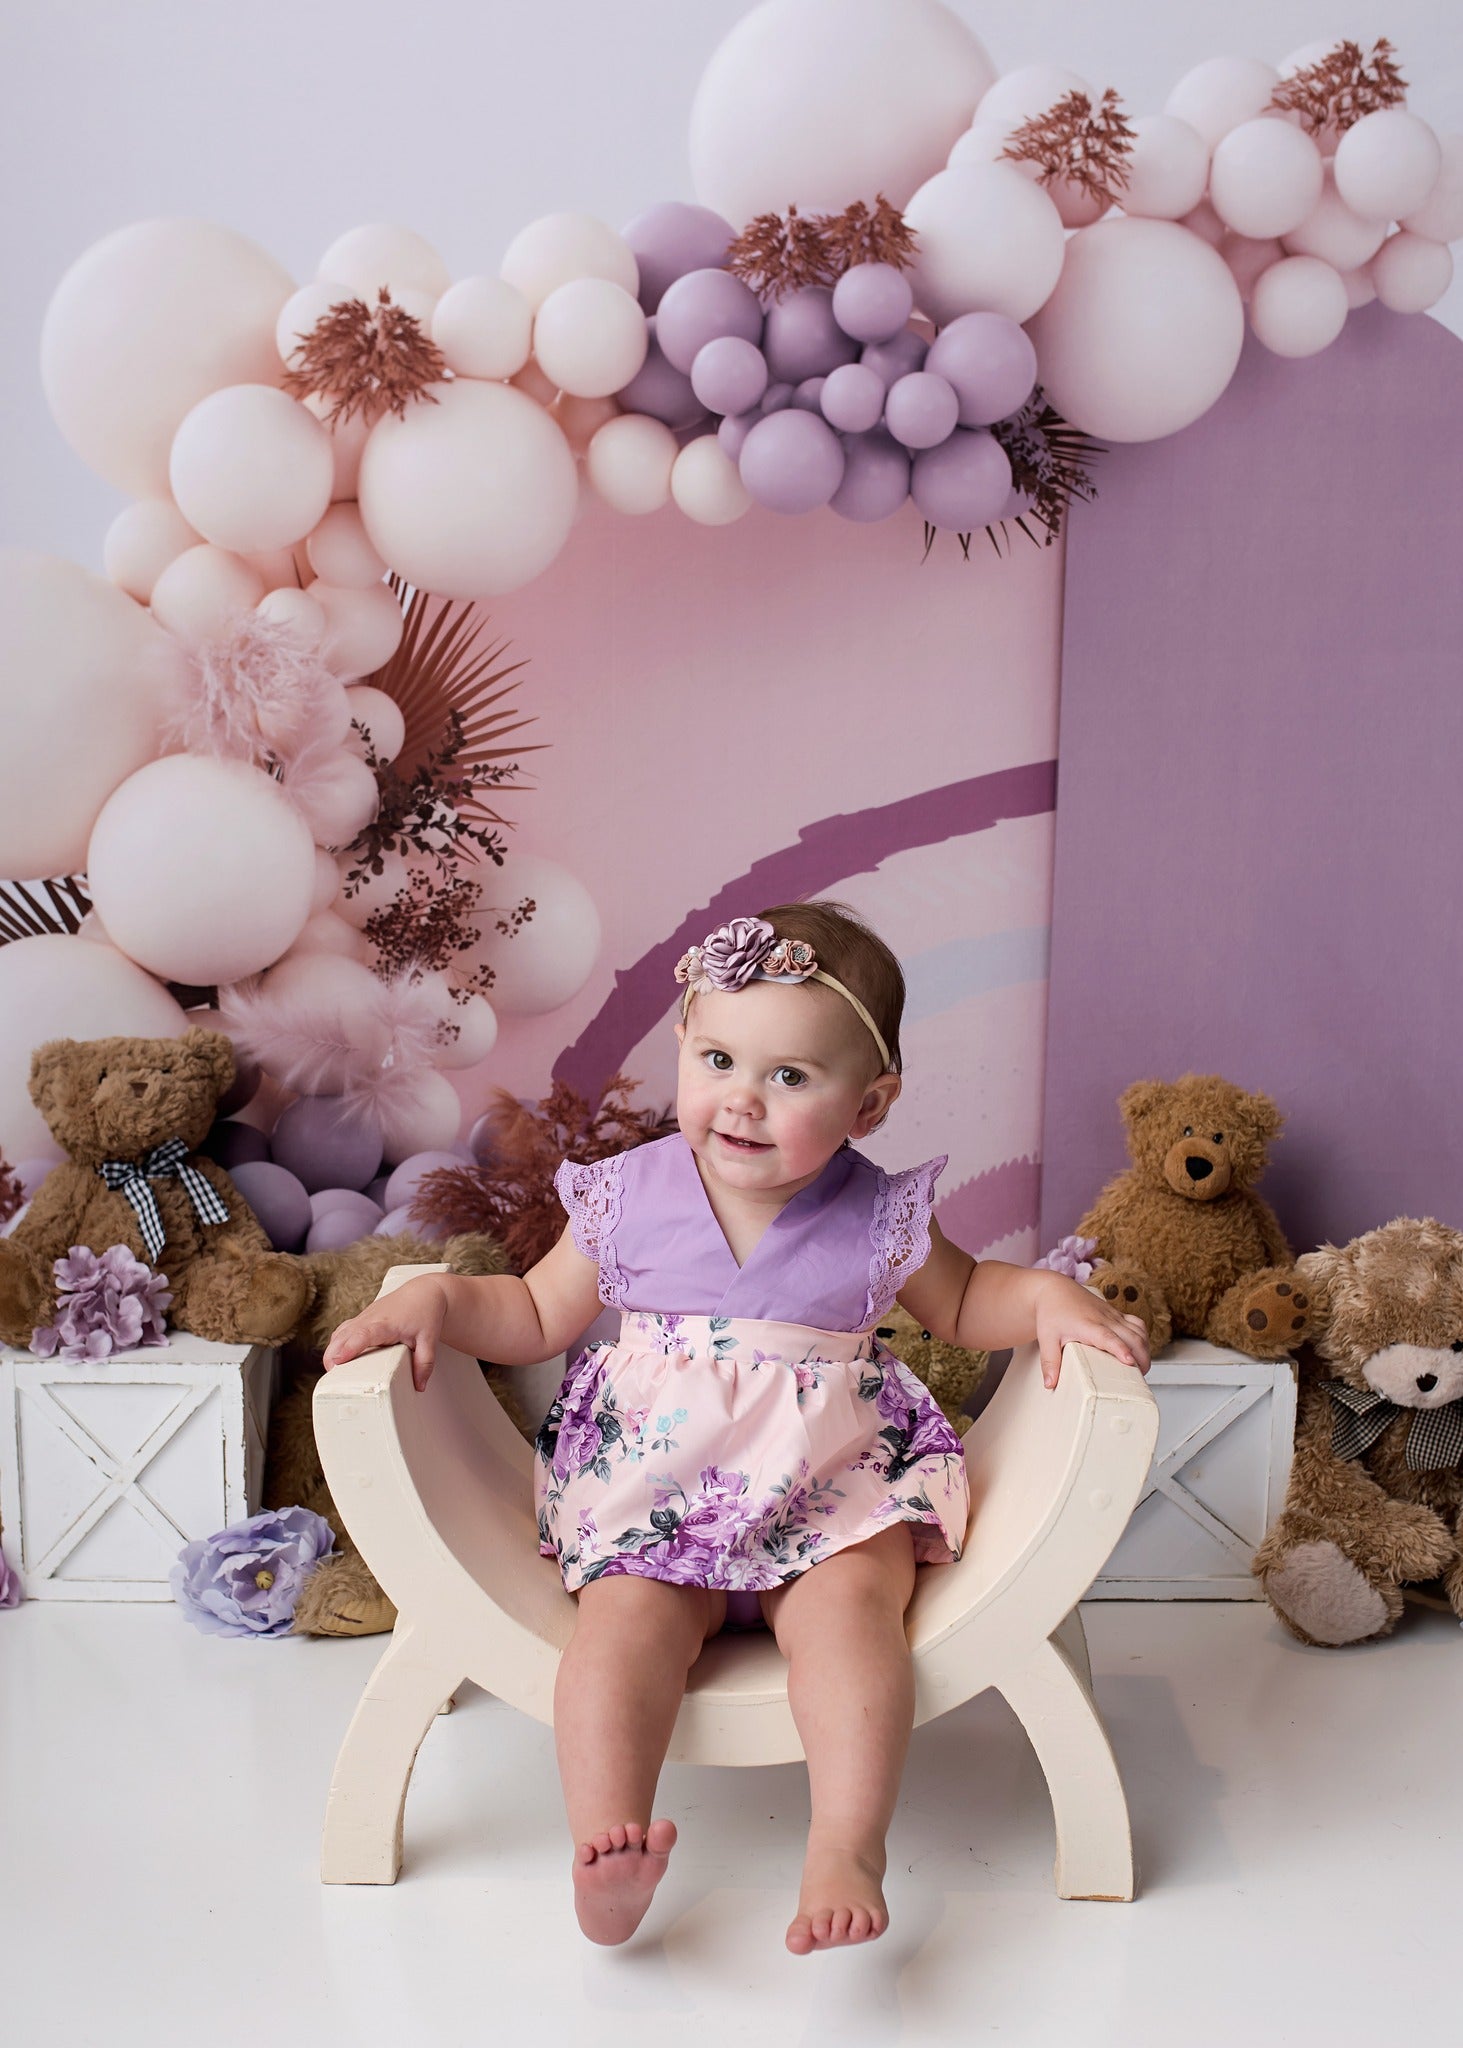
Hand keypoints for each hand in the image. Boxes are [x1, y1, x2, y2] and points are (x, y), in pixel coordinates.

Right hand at [321, 1276, 448, 1392]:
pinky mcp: (361, 1319)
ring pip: (339, 1333)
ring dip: (332, 1350)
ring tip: (333, 1372)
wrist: (424, 1291)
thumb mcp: (429, 1340)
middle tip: (332, 1377)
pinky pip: (342, 1331)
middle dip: (332, 1355)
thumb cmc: (425, 1312)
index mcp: (385, 1324)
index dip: (348, 1348)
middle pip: (343, 1336)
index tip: (337, 1361)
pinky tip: (337, 1358)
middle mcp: (370, 1318)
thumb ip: (424, 1363)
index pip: (362, 1335)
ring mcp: (363, 1317)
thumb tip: (419, 1385)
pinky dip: (336, 1344)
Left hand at [1034, 1273, 1150, 1389]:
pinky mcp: (1116, 1313)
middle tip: (1140, 1378)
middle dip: (1141, 1357)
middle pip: (1132, 1337)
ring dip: (1145, 1349)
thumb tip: (1050, 1384)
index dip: (1121, 1350)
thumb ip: (1049, 1362)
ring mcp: (1112, 1315)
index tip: (1130, 1362)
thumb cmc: (1051, 1312)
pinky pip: (1138, 1323)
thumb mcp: (1046, 1338)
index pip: (1109, 1338)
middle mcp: (1105, 1319)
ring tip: (1143, 1368)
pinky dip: (1144, 1337)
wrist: (1053, 1289)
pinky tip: (1141, 1349)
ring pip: (1139, 1330)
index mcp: (1088, 1325)